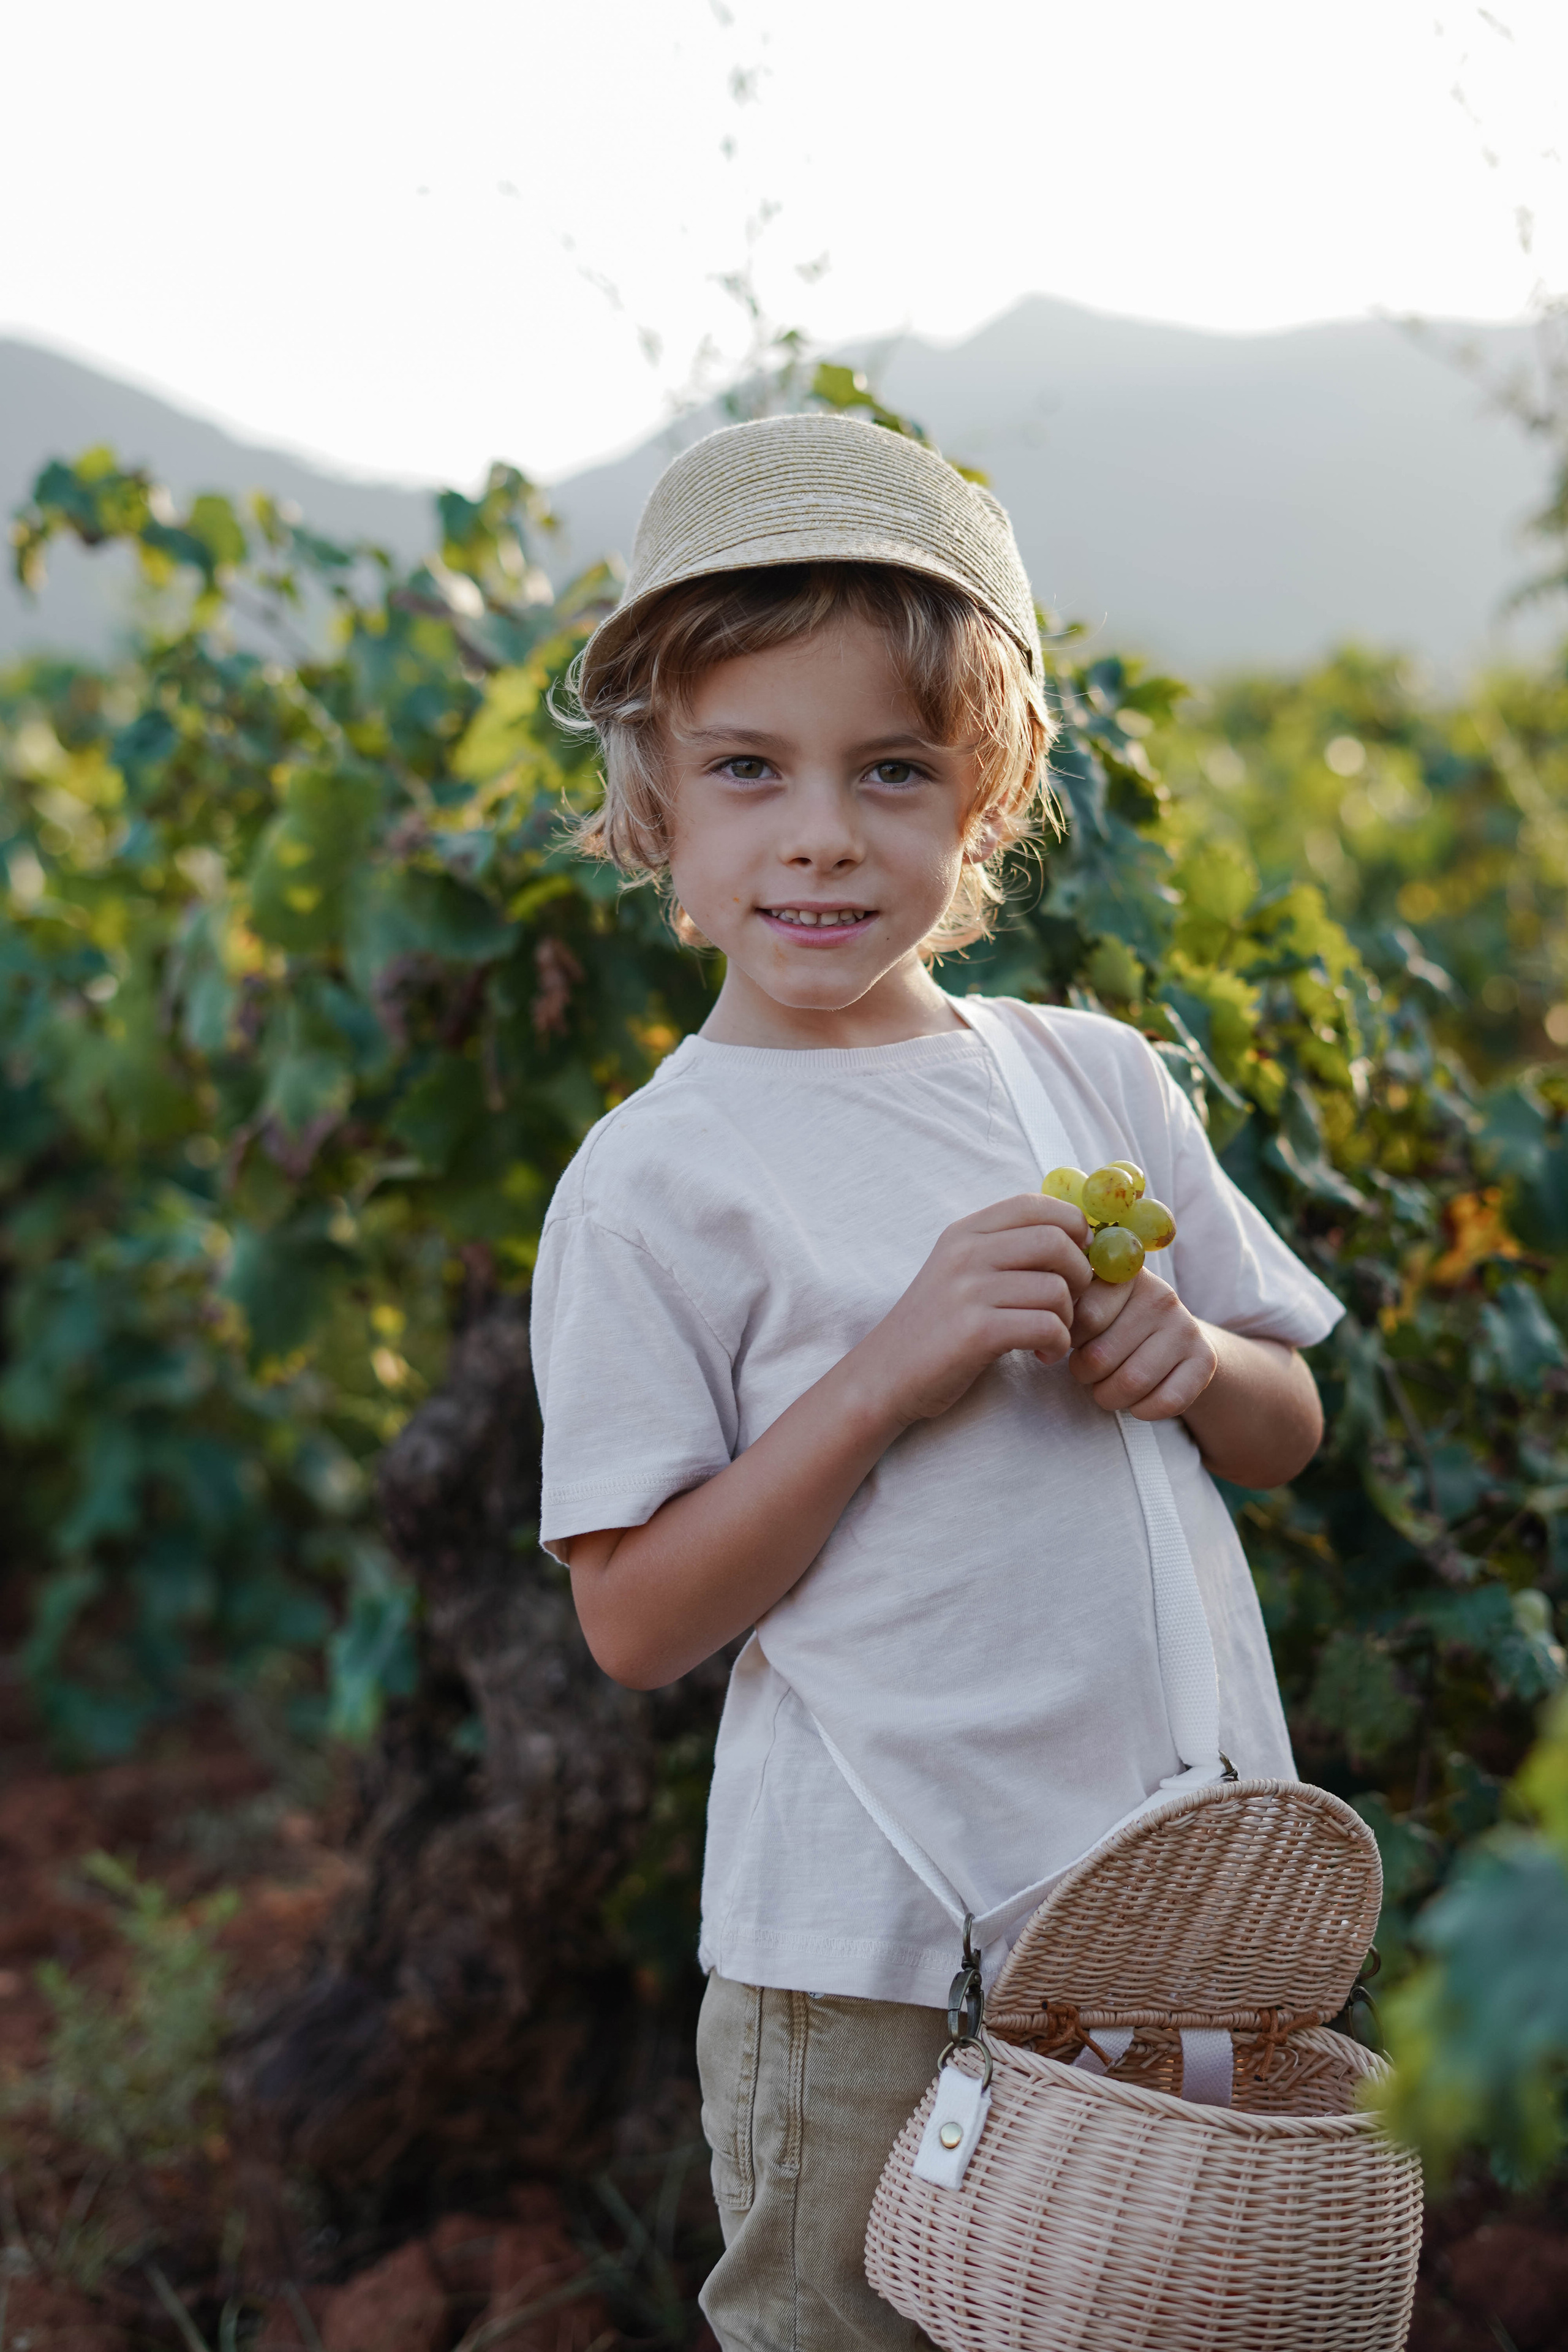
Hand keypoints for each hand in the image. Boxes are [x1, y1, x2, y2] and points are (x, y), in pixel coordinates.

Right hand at [857, 1195, 1094, 1427]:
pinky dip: (1057, 1344)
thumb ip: (1007, 1249)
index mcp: (965, 1232)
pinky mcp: (976, 1332)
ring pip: (1057, 1289)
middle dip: (1080, 1275)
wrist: (885, 1375)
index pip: (1035, 1203)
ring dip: (1068, 1319)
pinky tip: (1042, 1354)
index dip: (1072, 1226)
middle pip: (1057, 1241)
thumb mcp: (961, 1271)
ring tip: (1051, 1335)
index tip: (1077, 1258)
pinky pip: (1046, 1326)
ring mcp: (967, 1290)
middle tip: (1069, 1304)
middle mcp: (965, 1252)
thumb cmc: (937, 1326)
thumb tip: (1079, 1238)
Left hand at [1068, 1266, 1217, 1419]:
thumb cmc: (1115, 1322)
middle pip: (1101, 1356)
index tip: (1072, 1341)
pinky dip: (1143, 1411)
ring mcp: (1186, 1327)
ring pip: (1131, 1382)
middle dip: (1084, 1374)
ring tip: (1106, 1387)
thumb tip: (1043, 1343)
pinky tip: (1137, 1402)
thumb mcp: (1092, 1303)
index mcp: (1125, 1276)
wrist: (1174, 1338)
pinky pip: (1167, 1402)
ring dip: (1109, 1396)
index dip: (1069, 1341)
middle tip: (1087, 1371)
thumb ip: (1067, 1308)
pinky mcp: (1205, 1359)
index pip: (1084, 1318)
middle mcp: (1160, 1296)